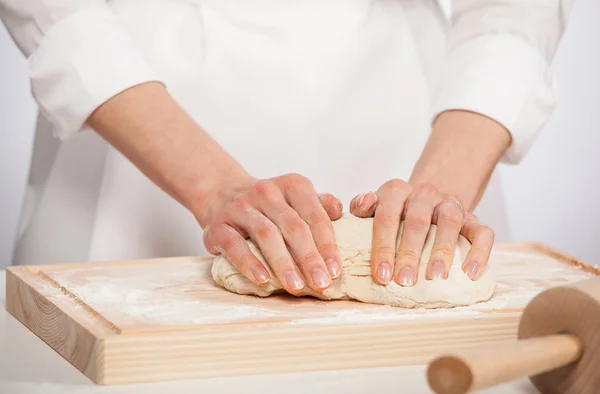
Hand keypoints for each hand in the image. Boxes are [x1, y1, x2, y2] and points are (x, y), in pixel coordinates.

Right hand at [198, 173, 342, 293]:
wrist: (222, 194)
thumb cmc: (270, 206)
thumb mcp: (297, 199)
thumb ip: (320, 206)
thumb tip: (340, 211)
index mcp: (292, 185)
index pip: (314, 215)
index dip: (327, 244)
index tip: (336, 271)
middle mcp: (267, 192)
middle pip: (293, 226)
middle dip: (309, 258)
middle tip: (322, 283)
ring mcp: (241, 207)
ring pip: (266, 235)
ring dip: (283, 263)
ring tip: (296, 287)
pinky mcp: (218, 225)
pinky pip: (235, 245)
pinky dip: (250, 263)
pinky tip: (263, 280)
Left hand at [349, 180, 493, 285]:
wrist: (427, 204)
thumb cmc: (394, 215)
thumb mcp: (373, 210)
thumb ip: (361, 207)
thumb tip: (365, 202)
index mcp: (396, 190)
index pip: (387, 215)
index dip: (383, 246)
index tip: (381, 275)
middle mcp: (425, 193)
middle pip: (417, 221)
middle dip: (410, 253)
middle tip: (404, 281)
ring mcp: (451, 204)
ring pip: (450, 222)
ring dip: (442, 251)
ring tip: (434, 278)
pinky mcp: (474, 218)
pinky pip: (482, 232)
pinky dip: (479, 252)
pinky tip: (470, 273)